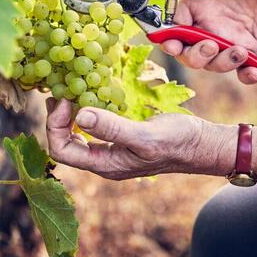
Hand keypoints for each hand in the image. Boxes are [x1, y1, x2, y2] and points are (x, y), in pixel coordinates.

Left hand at [46, 98, 232, 179]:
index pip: (62, 151)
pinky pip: (91, 128)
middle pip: (65, 144)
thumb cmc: (177, 142)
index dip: (55, 125)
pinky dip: (83, 112)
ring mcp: (110, 150)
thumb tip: (80, 116)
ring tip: (68, 92)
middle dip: (56, 119)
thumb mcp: (145, 135)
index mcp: (105, 164)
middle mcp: (103, 161)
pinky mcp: (119, 139)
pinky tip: (88, 96)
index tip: (65, 100)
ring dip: (67, 115)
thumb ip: (113, 128)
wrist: (201, 144)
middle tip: (60, 93)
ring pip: (75, 136)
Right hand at [161, 0, 256, 84]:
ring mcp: (227, 39)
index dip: (167, 36)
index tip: (171, 42)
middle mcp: (207, 24)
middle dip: (192, 55)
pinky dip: (245, 76)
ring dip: (221, 63)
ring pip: (211, 64)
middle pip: (186, 51)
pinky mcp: (249, 51)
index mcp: (196, 3)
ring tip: (240, 51)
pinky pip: (241, 71)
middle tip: (209, 46)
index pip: (172, 25)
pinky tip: (254, 71)